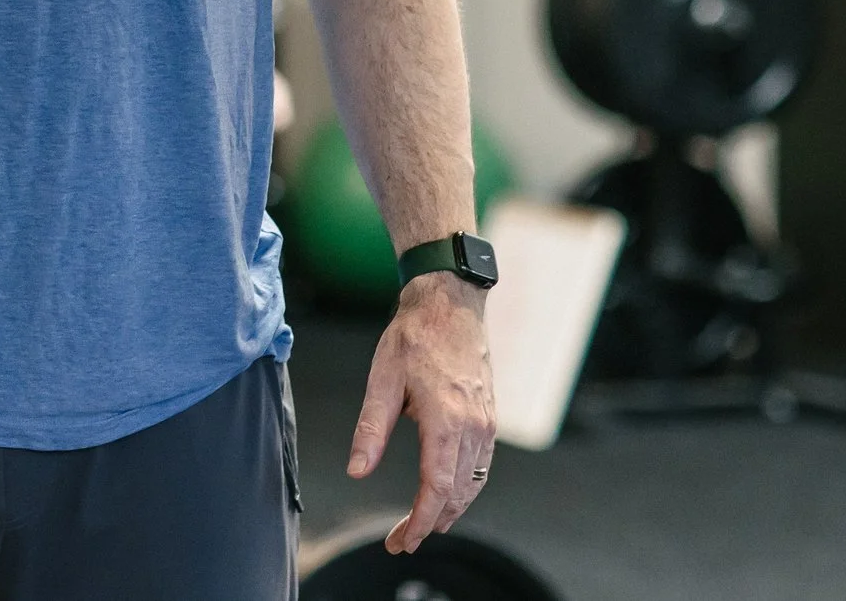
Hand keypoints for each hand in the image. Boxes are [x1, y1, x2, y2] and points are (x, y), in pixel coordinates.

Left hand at [349, 272, 496, 551]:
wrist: (449, 305)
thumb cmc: (413, 338)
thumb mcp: (382, 380)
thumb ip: (371, 430)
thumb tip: (357, 471)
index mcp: (446, 421)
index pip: (436, 489)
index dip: (420, 521)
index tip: (401, 541)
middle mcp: (473, 427)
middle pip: (456, 493)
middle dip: (431, 523)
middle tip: (402, 540)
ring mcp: (486, 424)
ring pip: (473, 484)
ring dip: (450, 509)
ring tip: (424, 525)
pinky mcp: (489, 418)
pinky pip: (481, 466)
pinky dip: (465, 488)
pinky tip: (449, 494)